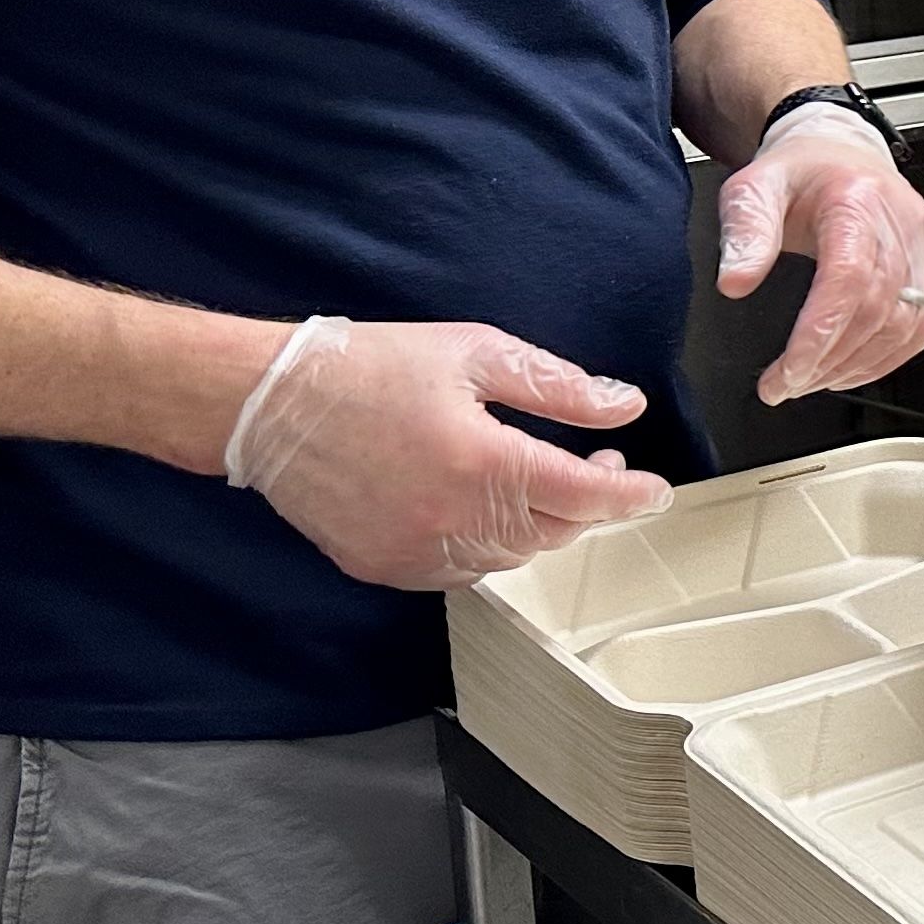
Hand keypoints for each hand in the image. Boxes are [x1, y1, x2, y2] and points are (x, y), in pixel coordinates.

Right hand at [222, 316, 673, 589]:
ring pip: (509, 558)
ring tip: (542, 480)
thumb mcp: (476, 352)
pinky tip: (486, 507)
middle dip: (587, 503)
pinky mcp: (382, 566)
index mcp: (482, 463)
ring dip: (539, 526)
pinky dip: (488, 546)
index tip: (656, 491)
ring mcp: (414, 552)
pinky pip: (460, 571)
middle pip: (552, 532)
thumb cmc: (369, 366)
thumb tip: (623, 406)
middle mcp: (451, 520)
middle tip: (596, 464)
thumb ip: (558, 387)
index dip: (629, 496)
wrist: (267, 404)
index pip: (583, 497)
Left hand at [719, 103, 923, 405]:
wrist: (842, 154)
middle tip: (786, 385)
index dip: (821, 334)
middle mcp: (903, 222)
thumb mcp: (753, 190)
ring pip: (908, 326)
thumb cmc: (801, 175)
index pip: (849, 278)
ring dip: (858, 365)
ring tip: (812, 379)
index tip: (788, 372)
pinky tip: (852, 366)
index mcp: (856, 200)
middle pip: (879, 310)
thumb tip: (736, 282)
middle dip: (830, 360)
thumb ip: (745, 234)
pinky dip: (890, 357)